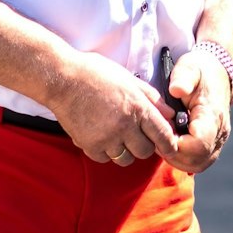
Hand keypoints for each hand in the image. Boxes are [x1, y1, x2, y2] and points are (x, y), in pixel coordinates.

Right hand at [45, 51, 180, 165]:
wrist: (62, 78)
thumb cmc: (95, 73)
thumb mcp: (128, 79)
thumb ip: (151, 98)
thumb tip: (170, 114)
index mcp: (137, 107)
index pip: (163, 135)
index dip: (170, 145)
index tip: (170, 148)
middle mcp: (124, 125)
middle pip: (145, 152)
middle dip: (145, 146)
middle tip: (137, 135)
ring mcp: (106, 138)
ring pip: (125, 159)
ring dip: (125, 151)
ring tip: (117, 135)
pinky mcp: (89, 145)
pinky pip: (105, 159)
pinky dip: (105, 151)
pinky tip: (100, 136)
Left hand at [161, 48, 232, 174]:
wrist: (214, 74)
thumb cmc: (199, 71)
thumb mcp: (189, 67)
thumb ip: (183, 78)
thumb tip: (176, 90)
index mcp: (213, 115)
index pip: (198, 145)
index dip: (176, 144)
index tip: (163, 130)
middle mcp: (219, 132)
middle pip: (196, 160)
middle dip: (173, 153)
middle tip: (159, 136)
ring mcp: (218, 141)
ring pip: (197, 165)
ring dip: (177, 158)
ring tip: (164, 139)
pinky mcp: (212, 145)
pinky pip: (198, 162)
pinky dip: (182, 158)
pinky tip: (172, 142)